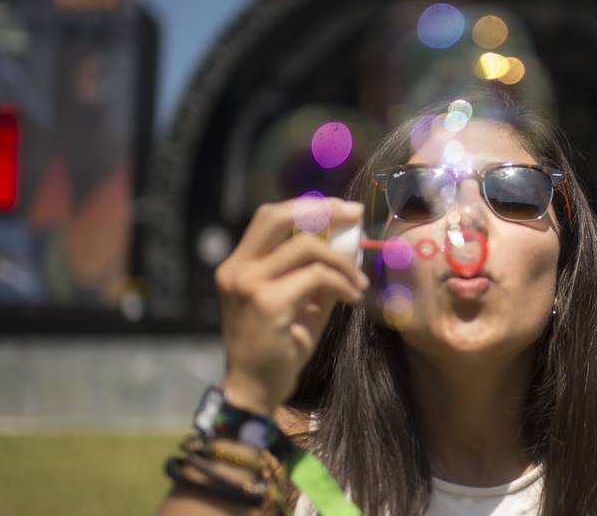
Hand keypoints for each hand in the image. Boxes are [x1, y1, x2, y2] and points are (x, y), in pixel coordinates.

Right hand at [213, 197, 368, 414]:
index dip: (308, 207)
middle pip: (278, 216)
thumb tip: (349, 244)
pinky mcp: (267, 303)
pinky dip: (342, 283)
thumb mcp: (299, 302)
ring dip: (342, 260)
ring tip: (359, 281)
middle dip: (322, 210)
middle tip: (355, 216)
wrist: (256, 390)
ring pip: (306, 248)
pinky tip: (353, 297)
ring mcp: (248, 284)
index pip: (270, 217)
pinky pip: (316, 277)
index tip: (342, 210)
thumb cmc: (278, 348)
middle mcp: (237, 269)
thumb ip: (316, 272)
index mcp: (238, 265)